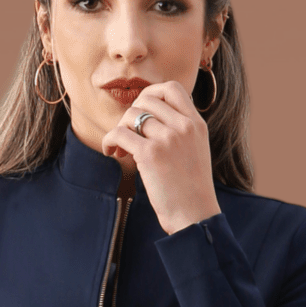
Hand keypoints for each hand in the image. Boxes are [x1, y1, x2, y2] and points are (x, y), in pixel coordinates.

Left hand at [101, 79, 219, 236]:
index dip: (152, 94)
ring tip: (119, 148)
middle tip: (128, 133)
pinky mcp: (150, 155)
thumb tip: (152, 119)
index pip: (172, 89)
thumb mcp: (196, 151)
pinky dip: (109, 140)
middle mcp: (183, 126)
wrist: (196, 217)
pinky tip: (110, 152)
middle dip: (131, 113)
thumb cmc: (192, 191)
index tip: (142, 111)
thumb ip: (181, 132)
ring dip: (119, 129)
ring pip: (131, 115)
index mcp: (196, 124)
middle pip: (147, 99)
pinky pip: (120, 134)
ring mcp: (167, 139)